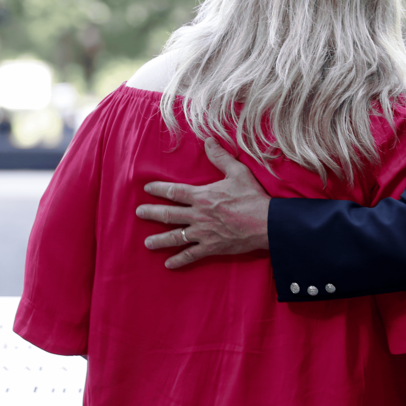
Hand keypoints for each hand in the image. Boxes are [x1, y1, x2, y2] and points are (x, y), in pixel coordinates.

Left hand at [135, 137, 271, 268]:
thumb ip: (220, 157)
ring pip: (175, 237)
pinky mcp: (211, 247)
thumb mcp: (238, 172)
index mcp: (202, 196)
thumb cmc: (252, 197)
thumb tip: (208, 140)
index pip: (174, 191)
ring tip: (147, 243)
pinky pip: (191, 255)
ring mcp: (203, 233)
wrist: (266, 224)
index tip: (147, 188)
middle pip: (168, 214)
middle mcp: (198, 215)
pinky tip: (169, 264)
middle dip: (151, 213)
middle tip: (139, 213)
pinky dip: (179, 260)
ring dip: (160, 240)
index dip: (159, 189)